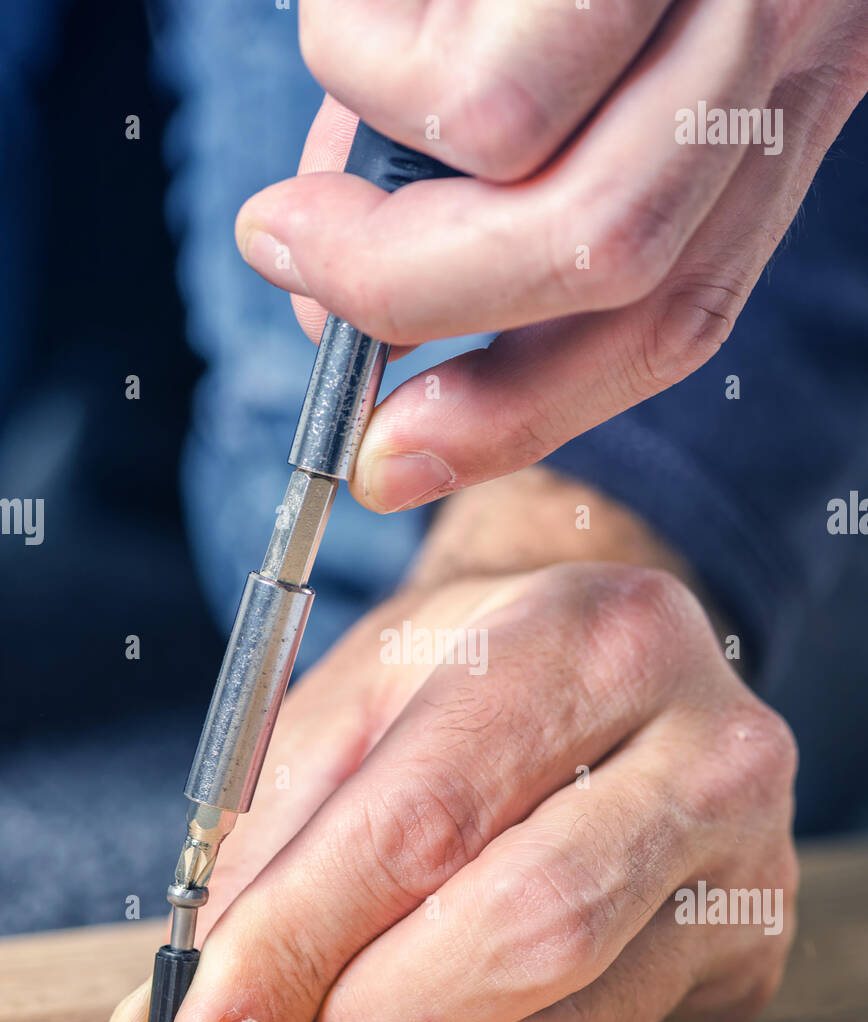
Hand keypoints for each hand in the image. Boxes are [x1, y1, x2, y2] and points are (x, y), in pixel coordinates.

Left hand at [106, 510, 796, 1021]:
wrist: (612, 668)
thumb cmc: (470, 683)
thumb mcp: (355, 709)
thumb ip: (260, 851)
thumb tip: (171, 1021)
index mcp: (587, 636)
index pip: (428, 815)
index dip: (299, 940)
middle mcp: (704, 742)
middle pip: (520, 927)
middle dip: (361, 1018)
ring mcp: (743, 855)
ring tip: (350, 1010)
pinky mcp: (749, 948)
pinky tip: (441, 1012)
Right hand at [233, 0, 867, 511]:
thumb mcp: (563, 78)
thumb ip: (465, 212)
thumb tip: (329, 313)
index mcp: (768, 127)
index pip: (672, 321)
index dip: (518, 417)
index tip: (388, 463)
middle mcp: (774, 54)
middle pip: (606, 261)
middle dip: (412, 300)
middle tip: (289, 255)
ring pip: (526, 168)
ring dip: (376, 166)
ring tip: (341, 82)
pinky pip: (466, 63)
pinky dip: (361, 50)